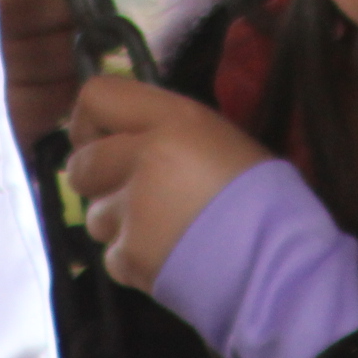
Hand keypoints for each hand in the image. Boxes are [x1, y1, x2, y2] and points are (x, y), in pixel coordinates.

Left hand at [65, 74, 275, 292]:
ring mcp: (132, 208)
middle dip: (99, 181)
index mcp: (173, 119)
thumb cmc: (263, 196)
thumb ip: (168, 132)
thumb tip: (130, 139)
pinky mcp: (129, 254)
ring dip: (118, 224)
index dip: (89, 122)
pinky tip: (170, 258)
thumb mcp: (220, 139)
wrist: (278, 261)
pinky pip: (111, 255)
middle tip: (132, 193)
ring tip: (162, 231)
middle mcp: (144, 155)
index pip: (96, 96)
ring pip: (93, 215)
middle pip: (80, 163)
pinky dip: (133, 260)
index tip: (103, 140)